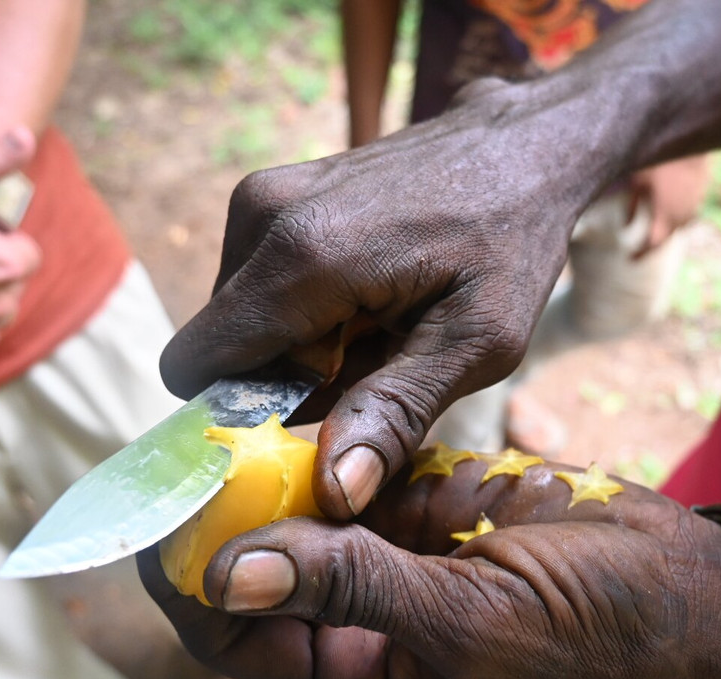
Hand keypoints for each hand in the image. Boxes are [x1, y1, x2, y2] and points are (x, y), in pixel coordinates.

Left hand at [139, 456, 720, 678]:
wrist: (683, 582)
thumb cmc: (597, 630)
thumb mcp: (476, 622)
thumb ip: (358, 591)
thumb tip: (233, 570)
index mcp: (362, 676)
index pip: (239, 637)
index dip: (193, 581)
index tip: (167, 513)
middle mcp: (361, 620)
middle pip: (258, 566)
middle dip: (226, 511)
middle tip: (194, 445)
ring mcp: (391, 553)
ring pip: (302, 508)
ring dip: (273, 466)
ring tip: (235, 411)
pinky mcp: (422, 500)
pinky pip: (355, 467)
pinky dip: (332, 438)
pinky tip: (307, 399)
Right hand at [159, 78, 592, 519]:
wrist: (524, 145)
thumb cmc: (512, 240)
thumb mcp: (477, 342)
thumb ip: (397, 413)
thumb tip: (334, 491)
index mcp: (302, 259)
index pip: (196, 367)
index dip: (241, 415)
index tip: (314, 417)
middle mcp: (262, 217)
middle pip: (222, 349)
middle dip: (286, 380)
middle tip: (374, 362)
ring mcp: (263, 197)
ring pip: (242, 320)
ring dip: (302, 346)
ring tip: (381, 325)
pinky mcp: (275, 194)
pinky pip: (260, 284)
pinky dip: (308, 308)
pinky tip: (371, 296)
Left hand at [627, 154, 710, 257]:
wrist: (692, 132)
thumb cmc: (660, 156)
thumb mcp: (638, 180)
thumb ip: (632, 204)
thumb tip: (625, 224)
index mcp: (666, 215)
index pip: (653, 244)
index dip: (641, 253)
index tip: (630, 260)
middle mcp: (683, 213)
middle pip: (666, 235)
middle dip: (652, 243)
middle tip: (638, 250)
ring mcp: (696, 201)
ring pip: (679, 222)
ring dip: (665, 227)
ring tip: (652, 230)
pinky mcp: (703, 188)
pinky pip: (687, 207)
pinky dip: (674, 211)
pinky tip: (664, 205)